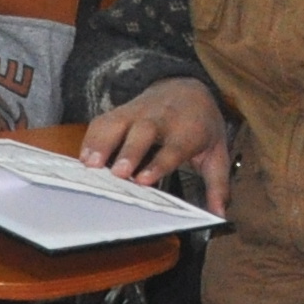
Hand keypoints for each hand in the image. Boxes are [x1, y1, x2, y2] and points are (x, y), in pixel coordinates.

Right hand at [82, 77, 231, 206]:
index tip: (143, 180)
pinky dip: (91, 138)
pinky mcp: (120, 112)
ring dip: (103, 142)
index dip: (158, 164)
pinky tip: (83, 158)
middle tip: (118, 173)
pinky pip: (103, 122)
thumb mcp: (217, 154)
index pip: (173, 148)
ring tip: (89, 165)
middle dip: (129, 151)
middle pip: (143, 132)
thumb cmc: (201, 127)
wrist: (187, 88)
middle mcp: (161, 119)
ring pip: (118, 123)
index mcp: (187, 131)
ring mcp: (138, 113)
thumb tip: (221, 215)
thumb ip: (218, 185)